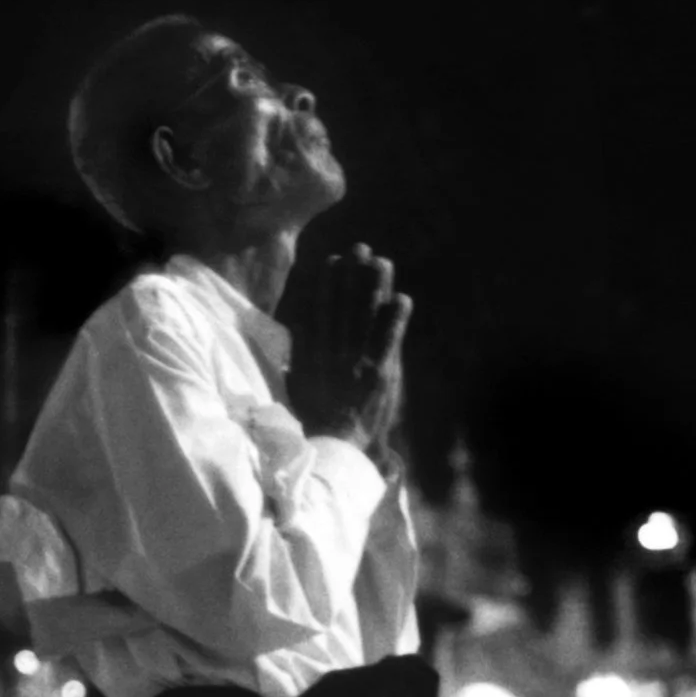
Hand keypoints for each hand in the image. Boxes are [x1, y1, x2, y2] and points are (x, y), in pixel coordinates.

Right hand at [283, 243, 411, 452]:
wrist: (334, 448)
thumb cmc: (314, 421)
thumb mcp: (296, 385)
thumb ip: (296, 358)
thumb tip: (294, 330)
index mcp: (311, 355)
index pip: (319, 311)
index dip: (326, 285)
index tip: (331, 261)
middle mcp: (332, 353)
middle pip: (343, 306)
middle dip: (352, 276)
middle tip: (360, 248)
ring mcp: (356, 362)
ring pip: (364, 316)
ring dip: (374, 287)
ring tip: (382, 261)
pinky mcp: (378, 374)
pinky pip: (387, 340)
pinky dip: (394, 319)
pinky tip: (402, 298)